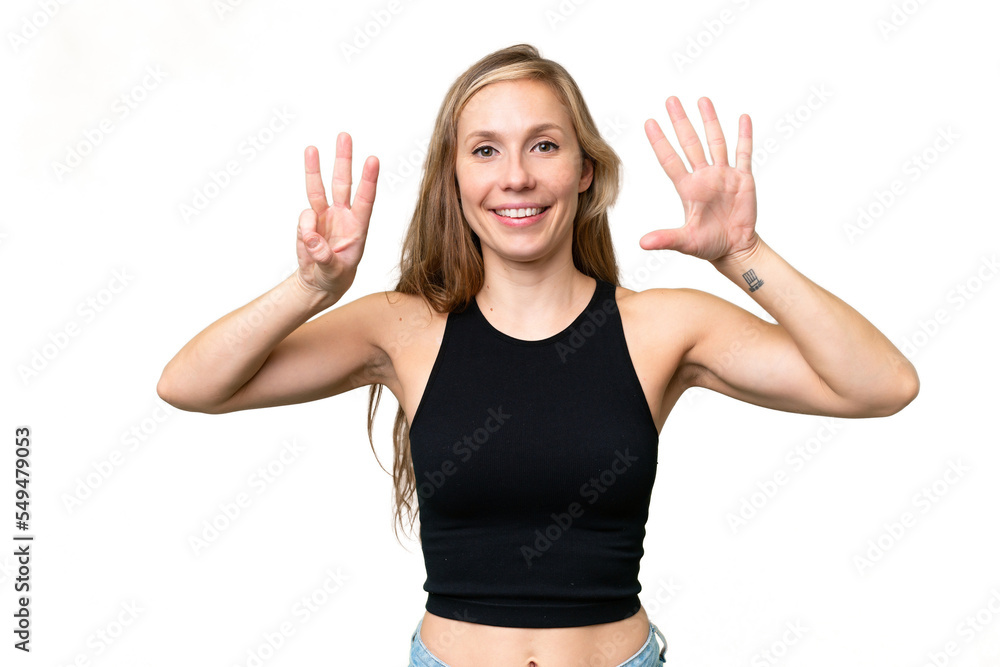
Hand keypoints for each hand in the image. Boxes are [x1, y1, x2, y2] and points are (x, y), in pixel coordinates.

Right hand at [296, 132, 378, 295]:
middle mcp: (342, 216)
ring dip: (315, 168)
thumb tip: (311, 237)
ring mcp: (324, 216)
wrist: (319, 281)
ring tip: (311, 148)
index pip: (365, 199)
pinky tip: (308, 243)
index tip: (373, 159)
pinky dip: (304, 229)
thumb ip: (324, 256)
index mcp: (358, 227)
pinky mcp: (308, 222)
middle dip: (343, 159)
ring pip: (320, 188)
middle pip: (342, 183)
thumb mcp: (334, 272)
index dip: (369, 180)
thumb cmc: (335, 276)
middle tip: (344, 136)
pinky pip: (303, 217)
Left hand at [639, 97, 758, 264]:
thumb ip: (666, 239)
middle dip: (681, 121)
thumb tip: (642, 244)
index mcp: (688, 189)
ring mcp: (723, 175)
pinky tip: (742, 118)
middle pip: (690, 143)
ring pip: (716, 142)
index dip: (660, 141)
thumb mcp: (685, 242)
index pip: (670, 159)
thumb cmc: (708, 245)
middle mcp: (703, 177)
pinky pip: (744, 153)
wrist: (735, 249)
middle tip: (671, 100)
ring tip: (702, 100)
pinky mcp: (743, 179)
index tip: (649, 122)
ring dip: (710, 121)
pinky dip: (744, 136)